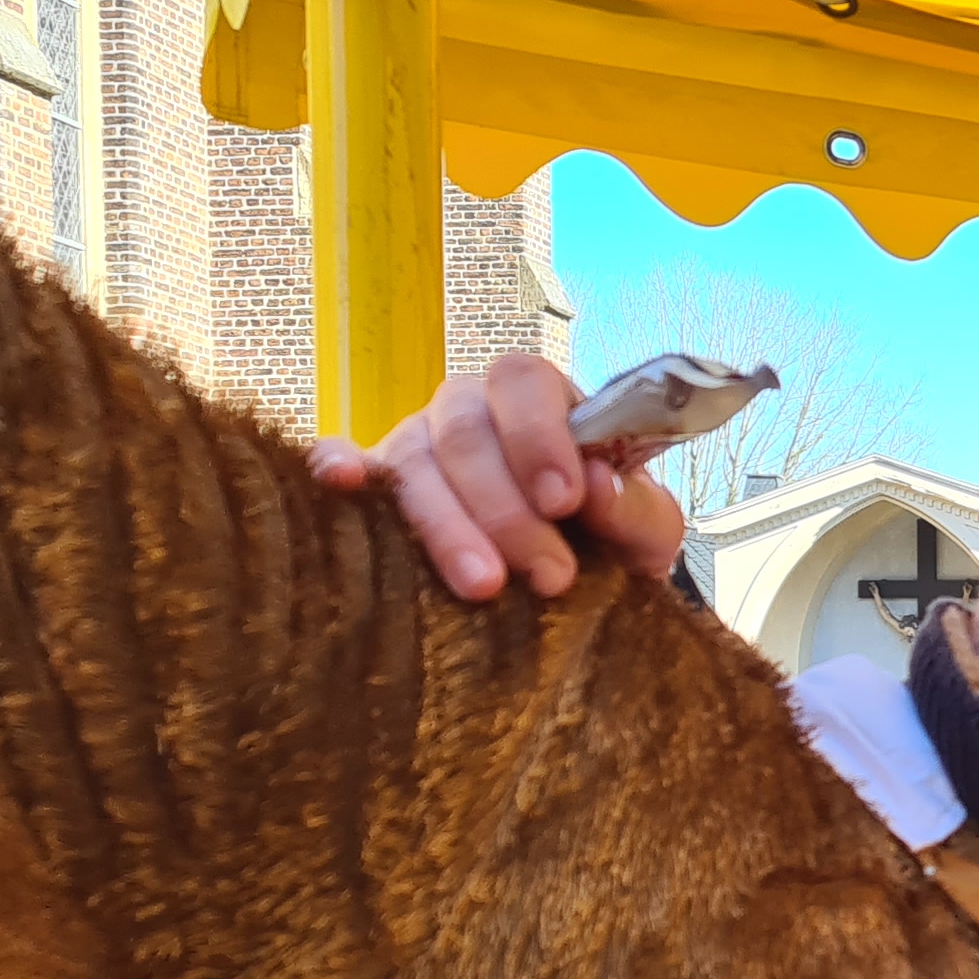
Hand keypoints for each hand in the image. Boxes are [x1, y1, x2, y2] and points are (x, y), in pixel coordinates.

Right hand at [307, 353, 682, 600]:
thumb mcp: (643, 536)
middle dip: (507, 508)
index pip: (524, 382)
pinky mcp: (372, 485)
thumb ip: (636, 510)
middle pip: (467, 431)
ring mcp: (414, 444)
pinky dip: (336, 466)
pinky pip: (337, 459)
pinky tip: (341, 483)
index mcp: (537, 400)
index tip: (566, 502)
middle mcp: (468, 411)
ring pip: (414, 462)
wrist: (570, 597)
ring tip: (485, 587)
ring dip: (448, 525)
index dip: (539, 436)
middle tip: (549, 576)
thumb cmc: (606, 549)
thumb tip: (597, 487)